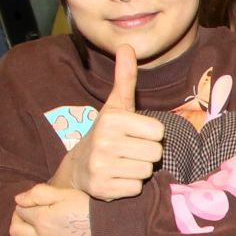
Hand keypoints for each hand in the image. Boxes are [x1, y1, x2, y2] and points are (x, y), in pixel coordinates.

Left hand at [12, 182, 99, 235]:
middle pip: (16, 234)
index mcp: (44, 218)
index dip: (24, 207)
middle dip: (19, 228)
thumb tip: (18, 200)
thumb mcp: (70, 193)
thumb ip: (41, 193)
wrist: (125, 232)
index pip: (20, 210)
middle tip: (32, 227)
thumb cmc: (99, 209)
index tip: (33, 207)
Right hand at [55, 45, 165, 199]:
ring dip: (139, 169)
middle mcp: (105, 142)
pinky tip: (117, 178)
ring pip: (147, 171)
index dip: (149, 133)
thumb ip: (124, 78)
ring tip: (122, 163)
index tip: (133, 134)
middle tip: (128, 150)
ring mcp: (102, 167)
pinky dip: (130, 185)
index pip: (158, 131)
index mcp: (112, 119)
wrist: (78, 168)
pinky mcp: (104, 190)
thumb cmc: (106, 133)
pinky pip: (137, 188)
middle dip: (146, 152)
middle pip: (156, 152)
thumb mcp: (115, 105)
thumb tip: (126, 45)